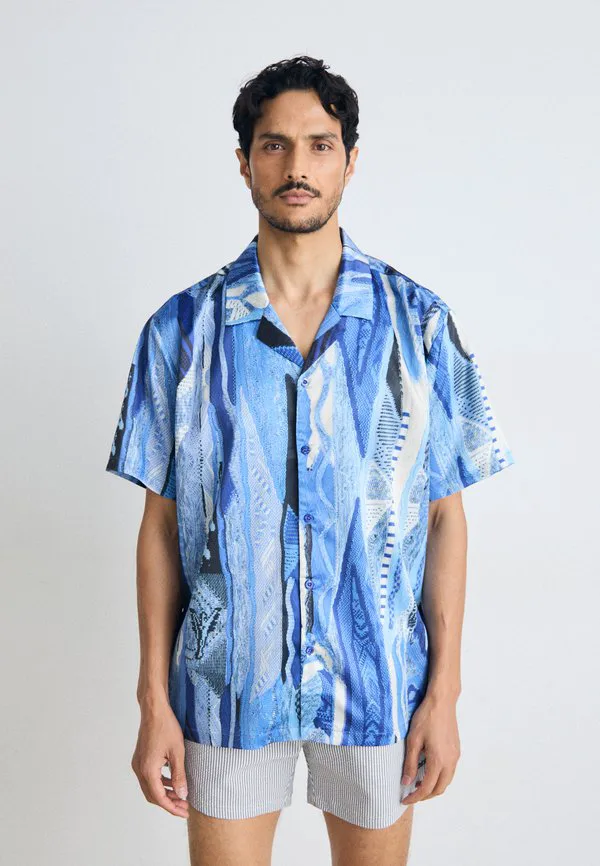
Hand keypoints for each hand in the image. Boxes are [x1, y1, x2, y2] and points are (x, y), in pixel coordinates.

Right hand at [131, 699, 189, 817]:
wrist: (153, 710)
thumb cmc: (166, 727)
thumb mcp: (177, 752)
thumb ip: (179, 775)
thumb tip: (182, 795)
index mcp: (148, 770)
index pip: (159, 797)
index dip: (172, 807)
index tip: (184, 811)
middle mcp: (139, 769)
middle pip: (152, 795)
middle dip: (168, 803)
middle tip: (184, 806)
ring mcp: (138, 764)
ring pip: (150, 787)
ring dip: (164, 793)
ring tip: (181, 795)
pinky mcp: (140, 758)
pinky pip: (148, 777)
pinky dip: (160, 783)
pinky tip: (172, 781)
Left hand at [400, 691, 460, 804]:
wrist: (442, 702)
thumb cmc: (426, 718)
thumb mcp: (413, 740)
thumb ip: (410, 763)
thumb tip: (406, 782)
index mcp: (438, 761)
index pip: (426, 788)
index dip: (415, 797)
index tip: (404, 800)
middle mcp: (450, 762)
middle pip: (439, 789)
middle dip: (425, 795)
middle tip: (411, 794)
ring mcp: (455, 756)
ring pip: (446, 781)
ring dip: (433, 786)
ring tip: (418, 783)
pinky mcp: (457, 750)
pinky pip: (450, 771)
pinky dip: (439, 777)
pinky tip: (428, 770)